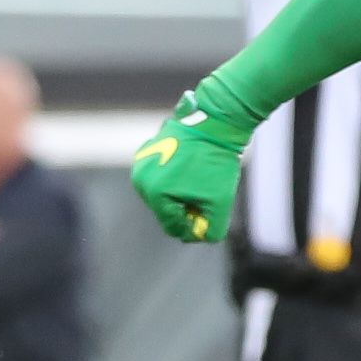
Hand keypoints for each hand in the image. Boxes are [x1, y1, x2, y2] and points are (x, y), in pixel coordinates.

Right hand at [132, 85, 254, 243]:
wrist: (214, 123)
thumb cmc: (216, 162)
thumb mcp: (220, 202)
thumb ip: (211, 229)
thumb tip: (201, 237)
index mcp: (154, 194)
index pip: (173, 227)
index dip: (194, 227)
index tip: (209, 216)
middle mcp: (141, 180)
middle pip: (165, 211)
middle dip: (186, 210)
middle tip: (206, 197)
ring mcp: (140, 164)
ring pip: (161, 194)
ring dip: (179, 195)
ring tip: (199, 182)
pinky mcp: (145, 151)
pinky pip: (159, 176)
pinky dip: (174, 179)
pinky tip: (191, 169)